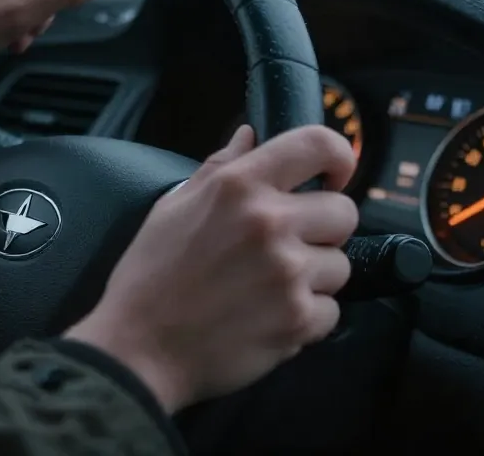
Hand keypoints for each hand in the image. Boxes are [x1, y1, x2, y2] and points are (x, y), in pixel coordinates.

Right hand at [63, 125, 359, 412]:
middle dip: (322, 229)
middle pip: (344, 212)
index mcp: (238, 185)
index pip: (317, 144)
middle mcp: (269, 222)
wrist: (139, 348)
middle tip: (288, 246)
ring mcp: (287, 272)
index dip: (338, 157)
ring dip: (314, 277)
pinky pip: (331, 310)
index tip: (334, 176)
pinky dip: (306, 318)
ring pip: (340, 265)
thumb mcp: (173, 206)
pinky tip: (268, 317)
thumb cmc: (150, 275)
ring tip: (270, 287)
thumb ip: (220, 166)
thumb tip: (249, 135)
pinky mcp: (298, 318)